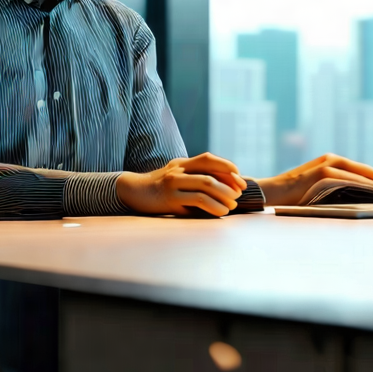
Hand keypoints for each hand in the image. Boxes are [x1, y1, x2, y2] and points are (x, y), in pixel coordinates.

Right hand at [116, 153, 247, 216]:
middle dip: (229, 183)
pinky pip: (197, 199)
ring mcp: (173, 182)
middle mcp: (178, 169)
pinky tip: (221, 212)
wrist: (132, 193)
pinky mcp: (170, 198)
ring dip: (223, 195)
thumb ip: (192, 180)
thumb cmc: (157, 190)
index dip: (227, 167)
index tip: (240, 180)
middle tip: (240, 194)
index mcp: (182, 163)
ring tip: (233, 205)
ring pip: (206, 184)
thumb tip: (221, 189)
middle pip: (210, 171)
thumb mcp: (175, 179)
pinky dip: (213, 206)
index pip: (209, 159)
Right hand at [256, 153, 372, 205]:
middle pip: (357, 169)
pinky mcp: (321, 176)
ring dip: (369, 184)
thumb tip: (351, 196)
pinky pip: (346, 182)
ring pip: (354, 176)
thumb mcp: (314, 186)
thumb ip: (330, 186)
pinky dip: (358, 187)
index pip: (354, 168)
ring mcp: (325, 168)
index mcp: (326, 162)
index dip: (369, 175)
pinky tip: (368, 194)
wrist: (270, 192)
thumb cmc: (291, 194)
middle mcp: (328, 161)